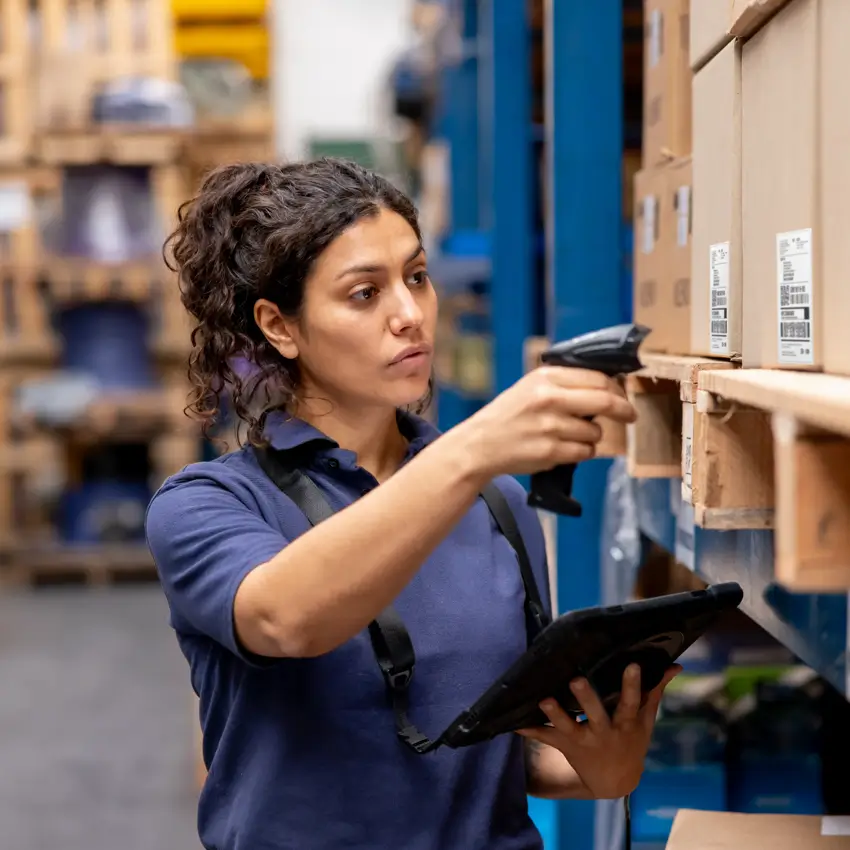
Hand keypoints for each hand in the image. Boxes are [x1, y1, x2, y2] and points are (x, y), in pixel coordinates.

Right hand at [458, 366, 636, 477]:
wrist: (480, 444)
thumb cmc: (509, 415)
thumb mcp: (531, 387)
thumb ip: (564, 383)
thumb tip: (607, 385)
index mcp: (546, 378)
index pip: (597, 379)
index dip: (617, 389)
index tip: (622, 396)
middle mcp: (549, 399)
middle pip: (604, 402)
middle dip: (624, 410)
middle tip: (630, 415)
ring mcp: (550, 427)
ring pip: (595, 432)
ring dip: (593, 436)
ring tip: (571, 435)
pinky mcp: (550, 451)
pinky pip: (585, 452)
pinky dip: (582, 452)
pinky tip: (564, 448)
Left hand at [517, 663, 681, 798]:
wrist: (615, 782)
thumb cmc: (631, 741)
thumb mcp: (646, 721)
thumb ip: (656, 691)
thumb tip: (675, 665)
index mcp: (626, 723)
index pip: (632, 702)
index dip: (632, 685)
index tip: (631, 665)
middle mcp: (604, 732)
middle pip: (596, 714)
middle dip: (586, 698)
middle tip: (576, 679)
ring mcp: (583, 740)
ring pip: (568, 727)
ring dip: (555, 714)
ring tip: (543, 700)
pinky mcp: (565, 745)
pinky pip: (544, 737)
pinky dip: (529, 730)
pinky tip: (512, 721)